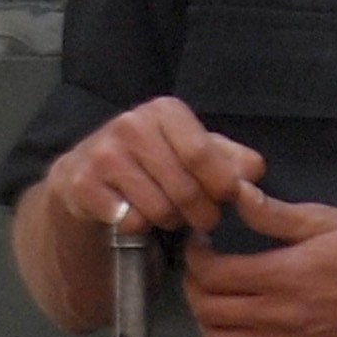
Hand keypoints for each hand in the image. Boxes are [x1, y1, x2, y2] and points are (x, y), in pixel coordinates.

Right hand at [46, 98, 262, 238]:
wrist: (84, 172)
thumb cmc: (151, 157)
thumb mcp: (191, 147)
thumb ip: (228, 157)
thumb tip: (254, 171)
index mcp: (165, 110)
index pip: (200, 153)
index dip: (220, 183)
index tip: (228, 200)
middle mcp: (131, 125)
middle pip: (182, 186)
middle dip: (201, 211)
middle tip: (204, 219)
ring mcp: (103, 155)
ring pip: (157, 209)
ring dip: (171, 220)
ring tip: (170, 213)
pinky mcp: (81, 185)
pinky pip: (127, 221)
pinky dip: (139, 226)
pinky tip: (137, 215)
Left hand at [177, 186, 336, 336]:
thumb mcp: (326, 220)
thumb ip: (275, 214)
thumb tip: (236, 194)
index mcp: (282, 276)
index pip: (214, 274)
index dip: (195, 258)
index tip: (199, 243)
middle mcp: (276, 317)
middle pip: (207, 311)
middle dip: (193, 286)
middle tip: (200, 268)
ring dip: (207, 317)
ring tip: (217, 295)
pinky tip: (245, 320)